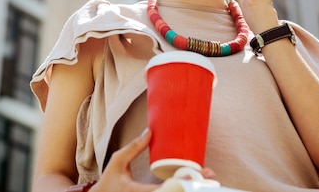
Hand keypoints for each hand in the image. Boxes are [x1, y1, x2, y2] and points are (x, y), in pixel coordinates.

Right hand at [92, 129, 216, 191]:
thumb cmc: (109, 181)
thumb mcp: (117, 162)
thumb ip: (133, 148)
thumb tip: (149, 131)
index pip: (163, 190)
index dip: (180, 184)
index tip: (194, 175)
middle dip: (193, 186)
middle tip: (210, 174)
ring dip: (190, 189)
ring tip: (208, 179)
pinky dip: (182, 190)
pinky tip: (194, 183)